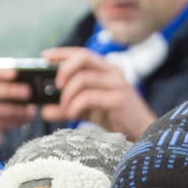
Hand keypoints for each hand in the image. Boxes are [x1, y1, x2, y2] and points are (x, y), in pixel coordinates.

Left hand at [40, 47, 156, 140]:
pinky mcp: (118, 99)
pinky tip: (73, 115)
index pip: (81, 53)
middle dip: (63, 69)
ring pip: (82, 79)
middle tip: (57, 87)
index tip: (44, 57)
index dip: (62, 53)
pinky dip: (75, 106)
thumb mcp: (89, 110)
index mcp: (106, 70)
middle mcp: (113, 72)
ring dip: (68, 95)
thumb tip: (44, 111)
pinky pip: (88, 96)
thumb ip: (68, 107)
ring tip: (66, 109)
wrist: (143, 135)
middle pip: (82, 57)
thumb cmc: (116, 120)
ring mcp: (117, 84)